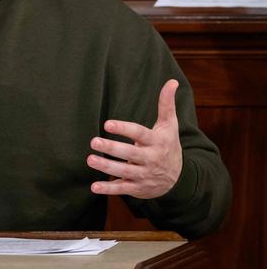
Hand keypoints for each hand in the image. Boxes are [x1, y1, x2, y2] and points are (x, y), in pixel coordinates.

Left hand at [87, 79, 182, 198]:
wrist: (179, 179)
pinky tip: (93, 187)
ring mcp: (144, 175)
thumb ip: (166, 104)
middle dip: (112, 148)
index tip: (107, 124)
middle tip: (93, 141)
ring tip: (90, 159)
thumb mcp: (169, 125)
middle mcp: (151, 159)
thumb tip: (172, 80)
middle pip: (130, 154)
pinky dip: (108, 189)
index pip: (139, 134)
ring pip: (124, 172)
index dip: (124, 129)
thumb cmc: (168, 145)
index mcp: (157, 142)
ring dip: (106, 167)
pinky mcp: (137, 188)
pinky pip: (122, 189)